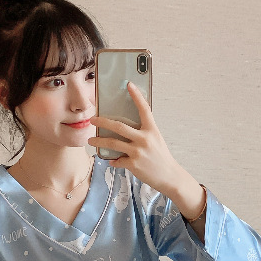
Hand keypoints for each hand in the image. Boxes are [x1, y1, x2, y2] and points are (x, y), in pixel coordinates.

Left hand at [87, 81, 183, 195]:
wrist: (169, 176)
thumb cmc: (161, 157)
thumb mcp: (156, 140)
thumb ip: (143, 132)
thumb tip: (124, 128)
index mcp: (152, 130)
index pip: (144, 109)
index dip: (137, 96)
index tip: (129, 85)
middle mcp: (145, 139)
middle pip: (119, 127)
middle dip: (103, 122)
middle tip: (93, 119)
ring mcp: (138, 152)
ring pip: (113, 144)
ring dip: (99, 142)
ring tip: (91, 141)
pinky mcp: (133, 164)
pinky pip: (117, 160)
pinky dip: (113, 160)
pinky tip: (111, 160)